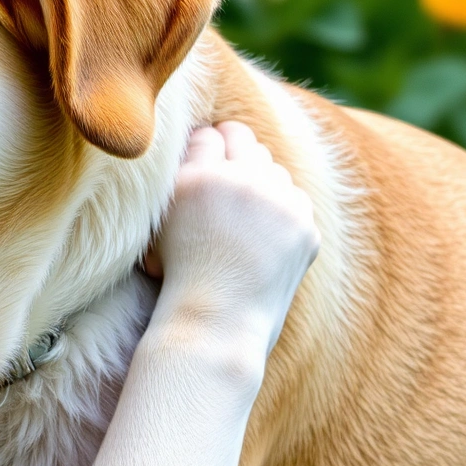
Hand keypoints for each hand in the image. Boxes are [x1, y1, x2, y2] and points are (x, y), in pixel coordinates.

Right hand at [147, 122, 318, 349]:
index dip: (203, 149)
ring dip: (258, 179)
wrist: (215, 328)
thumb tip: (206, 141)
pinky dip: (281, 211)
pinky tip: (262, 234)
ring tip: (241, 211)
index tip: (202, 165)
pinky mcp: (305, 227)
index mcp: (197, 178)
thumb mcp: (160, 224)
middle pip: (242, 137)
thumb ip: (181, 178)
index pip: (207, 136)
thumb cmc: (178, 280)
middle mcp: (240, 182)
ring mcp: (277, 204)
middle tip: (223, 175)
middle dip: (232, 150)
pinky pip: (295, 198)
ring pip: (272, 166)